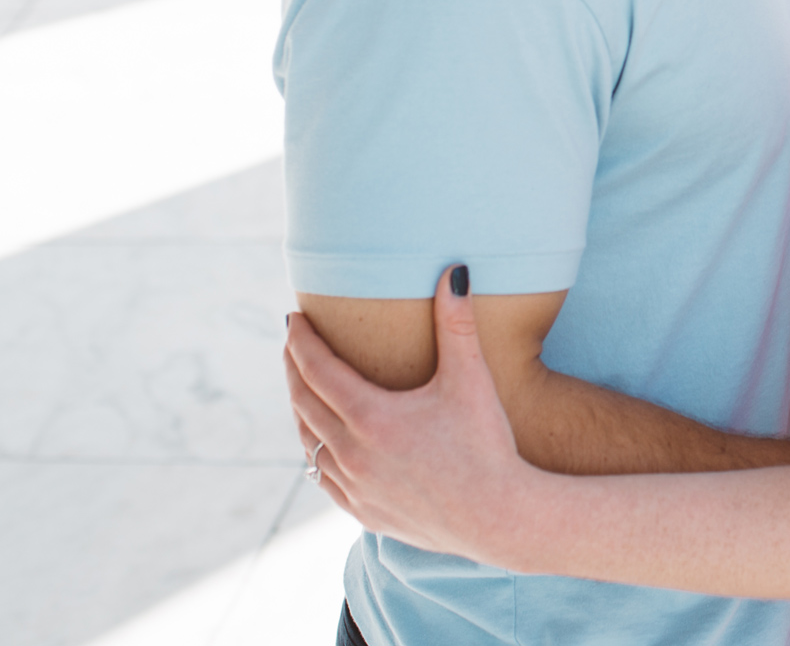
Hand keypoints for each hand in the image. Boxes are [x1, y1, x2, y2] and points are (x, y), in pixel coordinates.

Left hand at [286, 265, 531, 563]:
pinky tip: (321, 441)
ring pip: (307, 441)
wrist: (497, 516)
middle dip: (293, 367)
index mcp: (371, 417)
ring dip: (299, 409)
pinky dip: (314, 450)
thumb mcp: (471, 379)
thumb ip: (457, 324)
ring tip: (302, 386)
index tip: (293, 319)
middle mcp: (352, 453)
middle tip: (292, 342)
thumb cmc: (487, 444)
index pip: (318, 369)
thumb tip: (455, 272)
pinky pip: (323, 476)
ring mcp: (354, 486)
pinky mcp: (363, 511)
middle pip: (303, 402)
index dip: (302, 341)